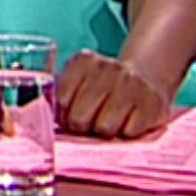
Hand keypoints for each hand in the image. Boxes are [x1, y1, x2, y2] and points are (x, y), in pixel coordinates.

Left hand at [56, 49, 173, 138]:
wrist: (145, 79)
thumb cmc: (103, 88)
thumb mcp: (78, 81)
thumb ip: (56, 95)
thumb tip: (42, 118)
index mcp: (84, 61)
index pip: (61, 101)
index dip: (64, 115)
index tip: (72, 112)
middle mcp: (108, 69)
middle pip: (79, 119)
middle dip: (82, 127)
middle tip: (91, 122)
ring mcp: (132, 85)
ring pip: (104, 128)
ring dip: (106, 131)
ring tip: (111, 120)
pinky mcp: (152, 103)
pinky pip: (128, 133)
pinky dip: (127, 132)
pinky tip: (130, 119)